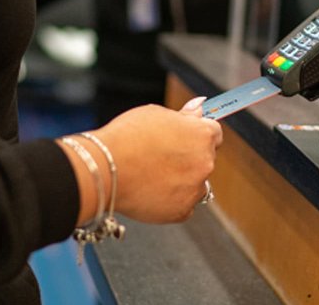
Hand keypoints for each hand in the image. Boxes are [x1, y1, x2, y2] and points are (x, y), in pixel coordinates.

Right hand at [87, 99, 221, 222]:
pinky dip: (170, 201)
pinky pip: (183, 205)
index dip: (197, 135)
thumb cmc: (127, 137)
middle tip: (159, 157)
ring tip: (152, 175)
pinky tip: (151, 192)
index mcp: (202, 135)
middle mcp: (205, 163)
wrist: (104, 168)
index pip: (214, 133)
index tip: (185, 138)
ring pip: (194, 184)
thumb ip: (184, 115)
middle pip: (205, 159)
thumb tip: (199, 108)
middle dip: (188, 158)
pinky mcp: (181, 211)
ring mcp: (195, 189)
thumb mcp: (156, 114)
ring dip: (182, 181)